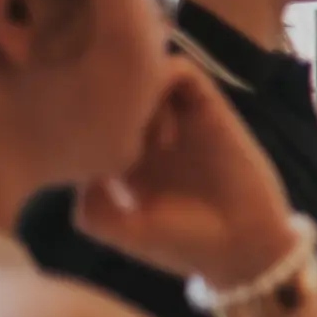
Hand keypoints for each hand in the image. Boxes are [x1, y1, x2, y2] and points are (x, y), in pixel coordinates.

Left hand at [76, 62, 297, 287]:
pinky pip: (179, 71)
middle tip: (106, 143)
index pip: (87, 108)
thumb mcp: (120, 230)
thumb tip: (81, 165)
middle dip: (99, 100)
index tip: (79, 156)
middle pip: (111, 81)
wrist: (241, 247)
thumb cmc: (183, 243)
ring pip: (142, 69)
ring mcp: (178, 114)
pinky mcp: (209, 109)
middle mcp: (147, 127)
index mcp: (121, 152)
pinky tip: (165, 136)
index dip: (74, 119)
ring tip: (138, 141)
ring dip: (132, 95)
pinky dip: (164, 91)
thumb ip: (88, 202)